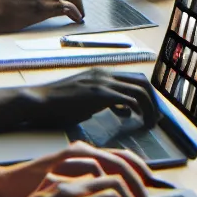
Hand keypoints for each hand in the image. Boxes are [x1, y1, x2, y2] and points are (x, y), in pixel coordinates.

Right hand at [22, 68, 160, 128]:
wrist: (40, 101)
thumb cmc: (59, 104)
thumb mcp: (88, 99)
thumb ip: (108, 101)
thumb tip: (125, 109)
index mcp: (103, 73)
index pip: (135, 78)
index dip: (148, 94)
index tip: (152, 110)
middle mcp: (106, 74)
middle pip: (142, 82)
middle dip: (153, 100)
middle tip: (156, 117)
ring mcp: (103, 82)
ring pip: (139, 90)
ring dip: (149, 107)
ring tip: (150, 123)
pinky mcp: (100, 94)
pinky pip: (128, 99)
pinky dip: (137, 110)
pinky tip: (136, 121)